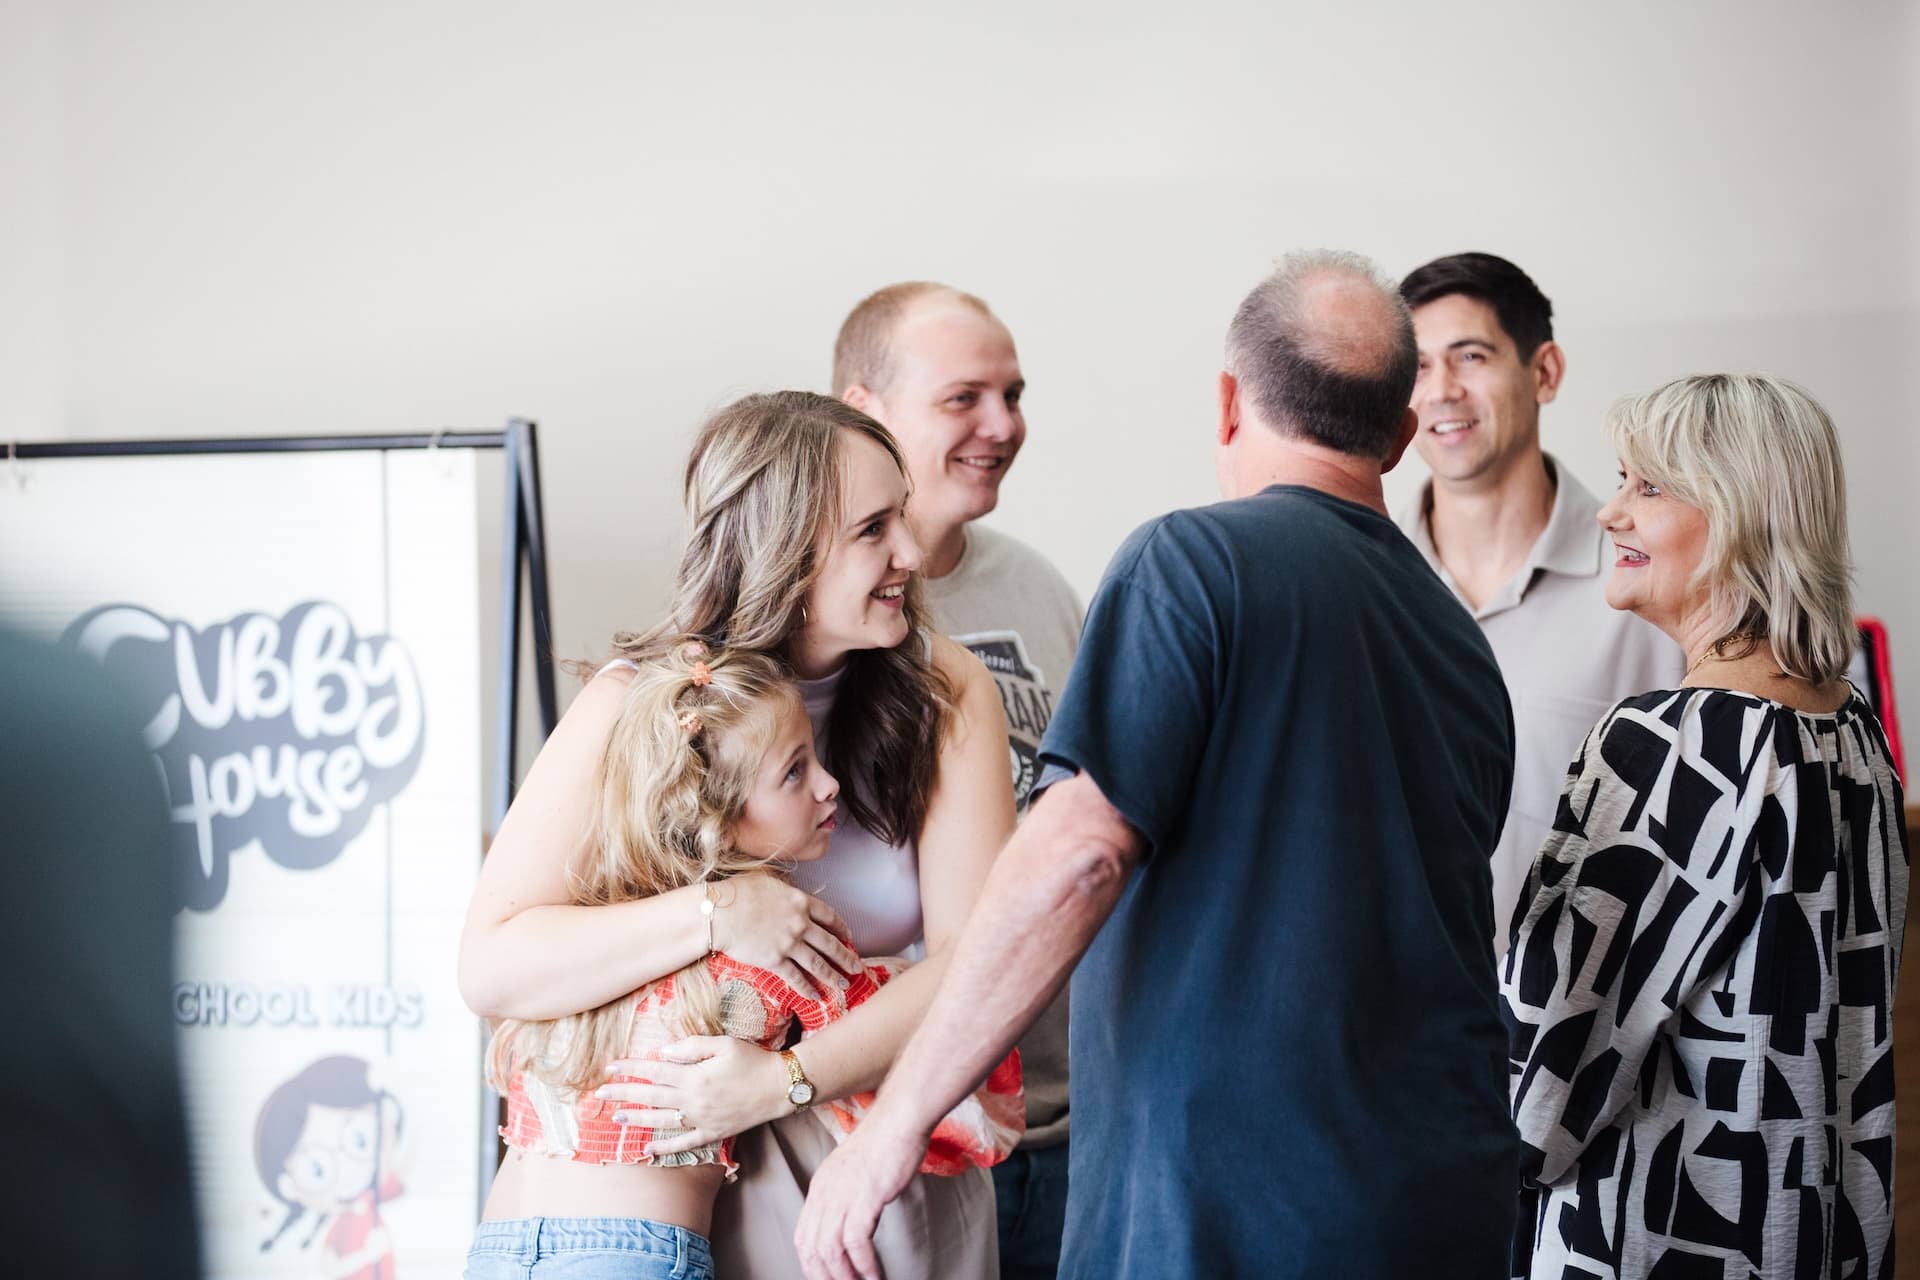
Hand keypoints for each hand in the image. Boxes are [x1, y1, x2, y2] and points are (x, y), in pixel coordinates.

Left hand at [601, 1036, 789, 1151]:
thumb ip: (691, 1046)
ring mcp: (701, 1119)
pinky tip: (647, 1149)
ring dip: (637, 1118)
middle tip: (600, 1093)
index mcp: (694, 1076)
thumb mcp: (723, 1044)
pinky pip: (684, 1143)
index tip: (610, 1068)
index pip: (654, 1071)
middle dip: (624, 1093)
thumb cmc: (752, 1060)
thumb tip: (661, 1053)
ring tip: (616, 1118)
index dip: (631, 1068)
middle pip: (651, 1096)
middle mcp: (693, 1100)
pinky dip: (665, 1147)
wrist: (779, 1087)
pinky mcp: (712, 1132)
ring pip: (661, 1120)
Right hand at [712, 873, 859, 998]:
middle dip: (846, 957)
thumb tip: (790, 897)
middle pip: (830, 943)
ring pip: (818, 963)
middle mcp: (800, 923)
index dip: (841, 928)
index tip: (848, 937)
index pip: (830, 916)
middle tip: (857, 968)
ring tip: (845, 985)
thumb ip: (785, 893)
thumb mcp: (768, 883)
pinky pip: (796, 978)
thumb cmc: (738, 893)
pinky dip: (807, 989)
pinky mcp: (775, 961)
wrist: (719, 913)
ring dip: (833, 976)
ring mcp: (789, 943)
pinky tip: (816, 997)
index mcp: (800, 902)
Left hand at [794, 1111, 926, 1279]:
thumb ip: (844, 1193)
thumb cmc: (884, 1141)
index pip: (803, 1235)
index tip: (824, 1276)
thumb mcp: (852, 1170)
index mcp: (820, 1187)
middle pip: (812, 1247)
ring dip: (845, 1276)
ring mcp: (843, 1196)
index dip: (810, 1262)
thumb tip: (850, 1220)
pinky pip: (857, 1243)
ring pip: (831, 1250)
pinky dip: (864, 1265)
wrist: (899, 1120)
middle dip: (824, 1276)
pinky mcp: (865, 1198)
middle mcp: (825, 1193)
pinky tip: (874, 1275)